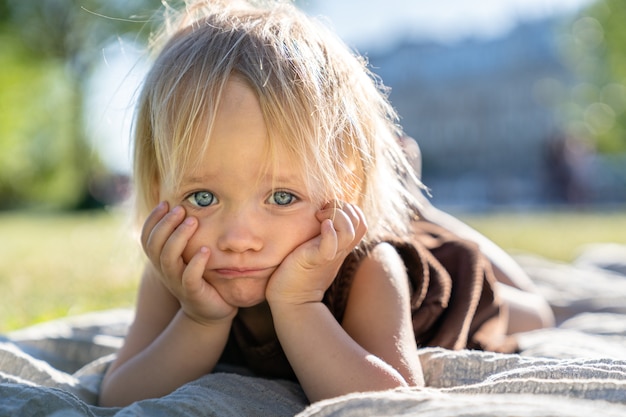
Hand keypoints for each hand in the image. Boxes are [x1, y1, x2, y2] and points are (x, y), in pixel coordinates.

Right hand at [141, 202, 236, 323]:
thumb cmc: (200, 277)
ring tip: (194, 221)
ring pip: (169, 259)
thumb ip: (183, 236)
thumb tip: (187, 204)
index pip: (147, 237)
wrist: (210, 311)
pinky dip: (196, 263)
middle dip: (166, 224)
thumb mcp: (188, 255)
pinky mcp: (193, 292)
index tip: (165, 202)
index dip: (152, 219)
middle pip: (155, 245)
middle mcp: (165, 270)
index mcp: (161, 260)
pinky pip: (189, 277)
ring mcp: (177, 282)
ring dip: (179, 237)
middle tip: (181, 209)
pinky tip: (206, 250)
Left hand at [265, 201, 366, 305]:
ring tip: (319, 216)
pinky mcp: (316, 260)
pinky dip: (329, 232)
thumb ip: (322, 233)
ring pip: (350, 230)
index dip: (347, 208)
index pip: (360, 219)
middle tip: (322, 211)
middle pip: (360, 222)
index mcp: (342, 245)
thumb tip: (319, 213)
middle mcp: (340, 249)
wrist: (290, 297)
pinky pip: (331, 244)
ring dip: (336, 216)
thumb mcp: (315, 247)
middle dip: (343, 207)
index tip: (325, 210)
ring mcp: (330, 255)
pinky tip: (321, 226)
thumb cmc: (298, 269)